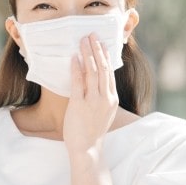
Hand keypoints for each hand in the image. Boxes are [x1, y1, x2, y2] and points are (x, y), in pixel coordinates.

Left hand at [64, 34, 117, 155]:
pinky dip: (77, 68)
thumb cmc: (91, 132)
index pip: (110, 72)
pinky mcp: (80, 105)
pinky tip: (74, 57)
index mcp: (111, 98)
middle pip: (103, 68)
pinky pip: (78, 82)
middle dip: (97, 49)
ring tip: (83, 40)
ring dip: (88, 54)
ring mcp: (93, 101)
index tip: (102, 43)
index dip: (105, 56)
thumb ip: (100, 98)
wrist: (87, 149)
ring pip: (93, 71)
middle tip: (92, 35)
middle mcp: (105, 97)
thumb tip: (91, 82)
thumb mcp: (101, 112)